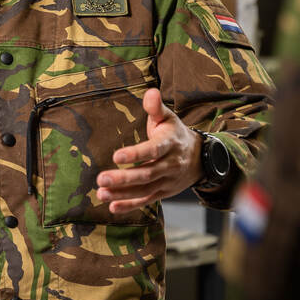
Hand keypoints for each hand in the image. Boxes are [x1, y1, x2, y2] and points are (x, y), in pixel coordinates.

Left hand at [96, 88, 203, 213]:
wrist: (199, 158)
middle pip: (146, 174)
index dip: (135, 154)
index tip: (115, 156)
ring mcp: (167, 181)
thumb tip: (151, 92)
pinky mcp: (163, 192)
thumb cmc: (174, 134)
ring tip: (101, 193)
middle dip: (123, 178)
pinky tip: (112, 207)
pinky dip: (130, 206)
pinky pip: (146, 201)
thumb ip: (156, 107)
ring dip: (122, 194)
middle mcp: (170, 165)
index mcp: (169, 144)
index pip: (152, 150)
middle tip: (101, 178)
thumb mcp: (168, 118)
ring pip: (144, 190)